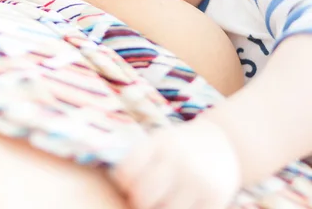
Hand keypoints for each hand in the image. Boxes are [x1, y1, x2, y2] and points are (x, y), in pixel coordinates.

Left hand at [111, 117, 240, 208]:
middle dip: (141, 201)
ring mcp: (199, 180)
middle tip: (150, 195)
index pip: (126, 171)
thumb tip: (119, 189)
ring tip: (168, 198)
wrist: (224, 142)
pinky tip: (185, 202)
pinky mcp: (215, 199)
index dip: (123, 182)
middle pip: (142, 198)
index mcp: (160, 142)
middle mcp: (179, 159)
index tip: (131, 182)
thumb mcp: (159, 142)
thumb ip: (139, 162)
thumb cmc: (181, 148)